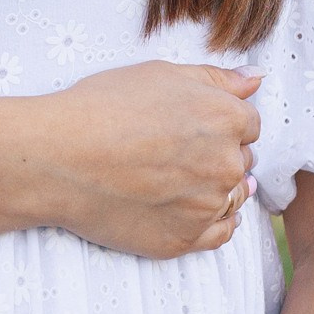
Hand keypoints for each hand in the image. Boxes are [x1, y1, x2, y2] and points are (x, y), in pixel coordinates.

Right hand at [30, 61, 260, 257]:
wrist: (56, 160)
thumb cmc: (101, 108)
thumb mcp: (160, 74)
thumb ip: (217, 79)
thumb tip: (256, 79)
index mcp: (226, 118)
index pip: (248, 124)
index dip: (220, 122)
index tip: (190, 125)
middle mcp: (225, 164)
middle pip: (241, 160)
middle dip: (218, 154)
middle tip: (175, 150)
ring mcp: (207, 206)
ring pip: (232, 196)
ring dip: (215, 187)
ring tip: (176, 179)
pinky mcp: (185, 239)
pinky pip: (219, 233)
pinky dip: (212, 221)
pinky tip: (192, 209)